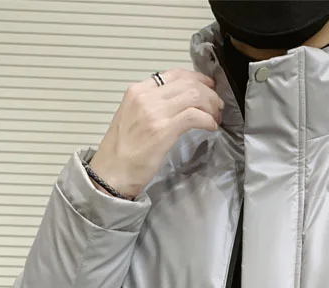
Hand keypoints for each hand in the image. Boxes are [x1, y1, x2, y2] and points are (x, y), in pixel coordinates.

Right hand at [89, 69, 223, 198]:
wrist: (111, 173)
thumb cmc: (121, 153)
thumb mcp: (132, 118)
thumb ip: (152, 106)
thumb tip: (177, 104)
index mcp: (136, 91)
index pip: (173, 74)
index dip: (196, 78)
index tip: (208, 86)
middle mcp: (145, 96)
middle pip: (187, 83)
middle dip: (208, 92)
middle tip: (217, 106)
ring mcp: (154, 112)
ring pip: (193, 95)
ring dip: (210, 105)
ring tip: (215, 117)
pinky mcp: (163, 129)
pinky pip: (194, 116)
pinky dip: (208, 120)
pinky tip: (211, 127)